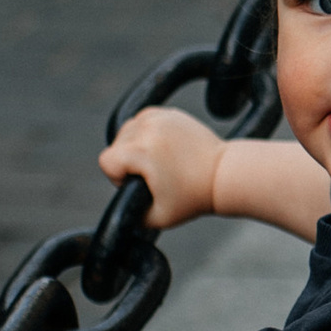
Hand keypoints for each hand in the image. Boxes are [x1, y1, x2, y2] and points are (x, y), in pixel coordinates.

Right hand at [100, 104, 224, 228]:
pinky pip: (143, 121)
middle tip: (153, 175)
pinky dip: (147, 133)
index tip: (139, 183)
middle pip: (115, 144)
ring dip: (135, 146)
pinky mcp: (170, 113)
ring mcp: (159, 117)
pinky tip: (162, 149)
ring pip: (128, 130)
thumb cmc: (194, 196)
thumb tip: (118, 211)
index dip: (118, 177)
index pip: (106, 161)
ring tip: (157, 162)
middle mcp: (147, 128)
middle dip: (127, 162)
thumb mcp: (158, 218)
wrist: (224, 174)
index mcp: (140, 151)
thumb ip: (130, 216)